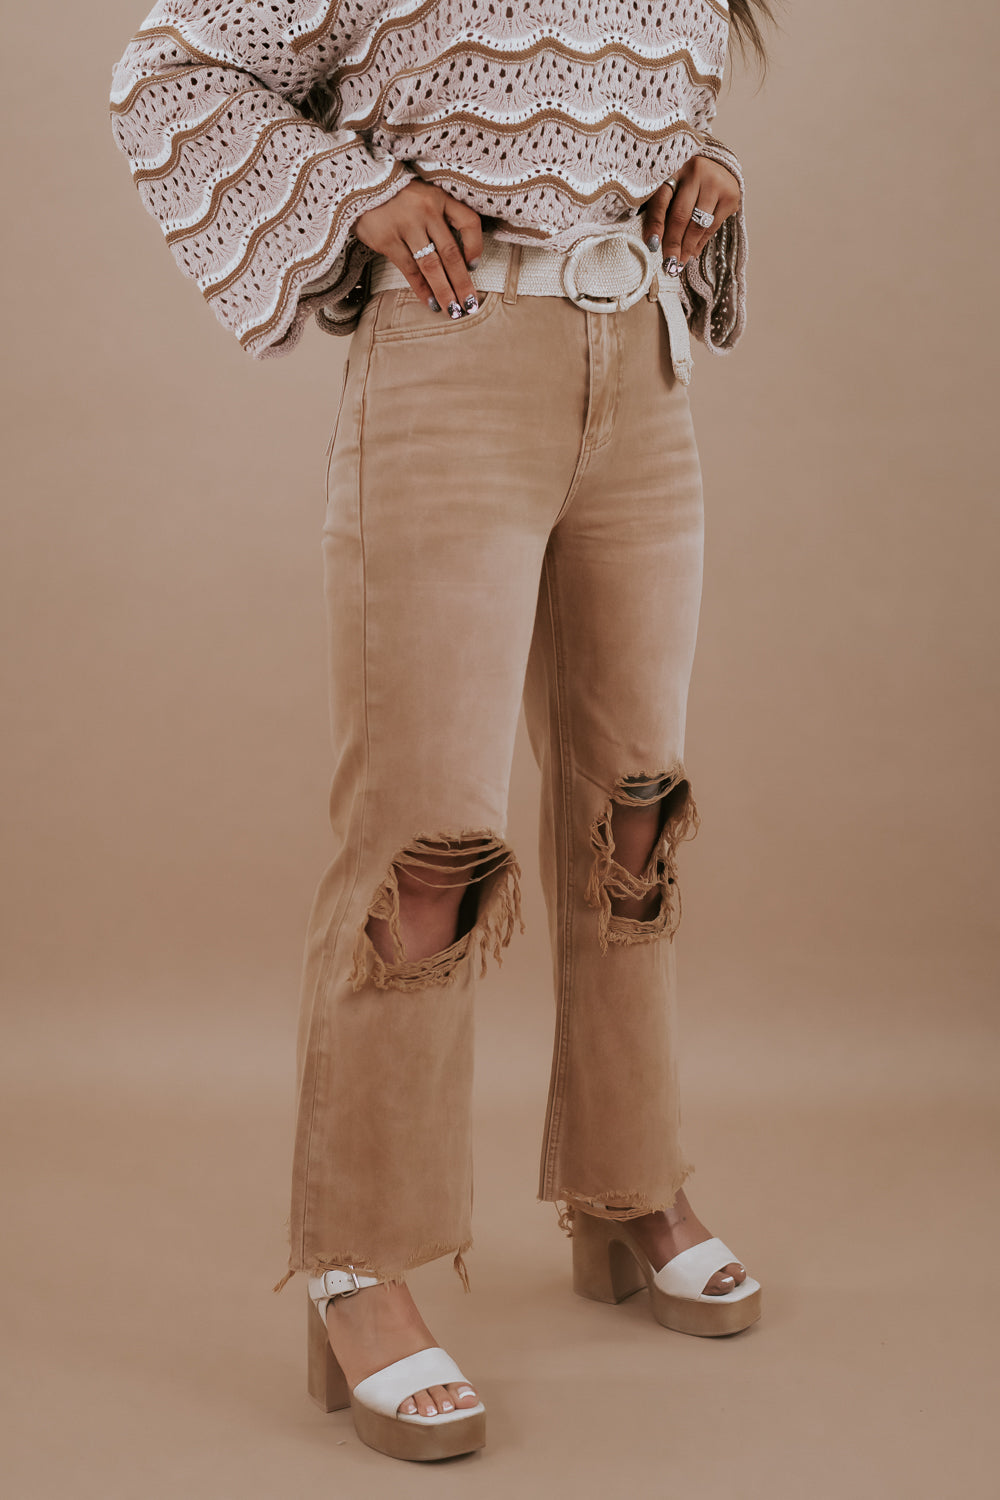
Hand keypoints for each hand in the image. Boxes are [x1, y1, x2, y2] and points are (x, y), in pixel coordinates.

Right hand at [353, 180, 483, 316]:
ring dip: (444, 291)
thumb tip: (458, 259)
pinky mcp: (387, 240)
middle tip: (470, 305)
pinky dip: (422, 289)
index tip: (474, 266)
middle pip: (451, 252)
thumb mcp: (423, 196)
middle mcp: (426, 210)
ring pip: (431, 266)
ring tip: (453, 310)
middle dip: (462, 282)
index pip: (468, 222)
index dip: (475, 247)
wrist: (358, 186)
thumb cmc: (397, 195)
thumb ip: (440, 218)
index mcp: (439, 197)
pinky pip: (410, 270)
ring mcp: (406, 225)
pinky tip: (430, 303)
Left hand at [641, 156, 740, 274]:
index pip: (662, 200)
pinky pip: (713, 226)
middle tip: (668, 265)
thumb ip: (662, 208)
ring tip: (679, 263)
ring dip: (687, 247)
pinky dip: (701, 242)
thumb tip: (655, 245)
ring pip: (698, 224)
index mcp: (674, 167)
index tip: (652, 246)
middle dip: (673, 244)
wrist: (718, 165)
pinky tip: (693, 253)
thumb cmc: (686, 181)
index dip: (656, 225)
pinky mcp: (731, 195)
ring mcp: (716, 182)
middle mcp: (696, 172)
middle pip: (681, 215)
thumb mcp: (670, 186)